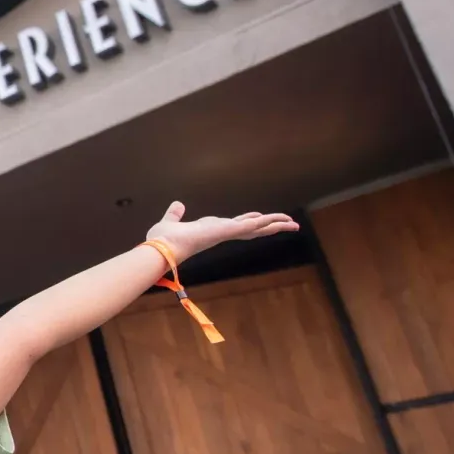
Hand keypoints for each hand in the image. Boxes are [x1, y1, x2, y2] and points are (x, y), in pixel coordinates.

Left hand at [145, 201, 296, 264]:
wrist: (161, 249)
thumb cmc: (163, 240)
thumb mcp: (171, 221)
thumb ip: (175, 214)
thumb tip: (178, 205)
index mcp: (212, 230)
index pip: (235, 225)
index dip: (248, 221)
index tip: (259, 217)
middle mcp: (222, 232)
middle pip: (252, 228)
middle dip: (269, 225)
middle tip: (288, 223)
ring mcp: (226, 232)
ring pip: (256, 227)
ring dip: (275, 224)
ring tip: (293, 223)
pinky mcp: (226, 231)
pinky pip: (251, 225)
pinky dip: (266, 222)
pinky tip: (280, 220)